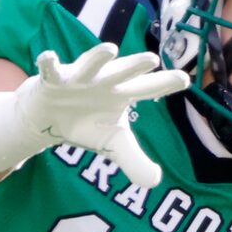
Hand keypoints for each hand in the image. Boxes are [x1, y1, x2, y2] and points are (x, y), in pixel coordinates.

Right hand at [0, 42, 188, 191]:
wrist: (50, 118)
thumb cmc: (86, 124)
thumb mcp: (113, 144)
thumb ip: (134, 160)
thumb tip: (155, 181)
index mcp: (121, 94)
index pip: (147, 89)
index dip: (164, 84)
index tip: (184, 80)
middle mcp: (103, 81)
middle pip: (123, 72)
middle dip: (135, 65)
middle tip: (152, 60)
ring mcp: (78, 78)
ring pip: (90, 64)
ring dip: (98, 58)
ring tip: (110, 50)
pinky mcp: (53, 81)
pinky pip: (50, 71)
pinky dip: (49, 64)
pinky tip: (48, 58)